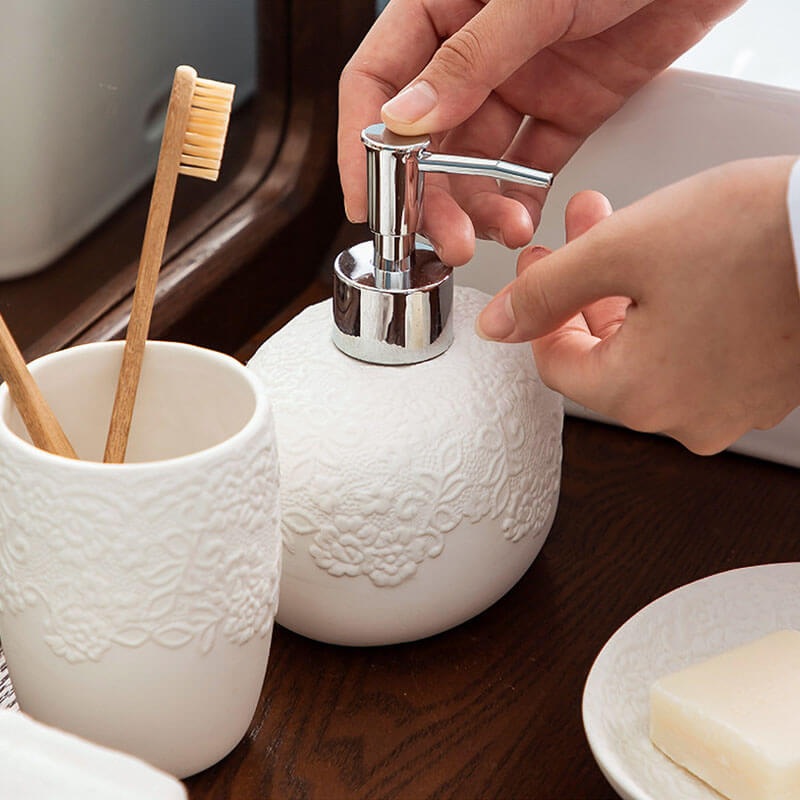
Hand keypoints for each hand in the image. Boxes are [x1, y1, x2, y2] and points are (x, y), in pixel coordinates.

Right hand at [338, 0, 742, 264]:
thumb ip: (468, 59)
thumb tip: (404, 118)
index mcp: (443, 6)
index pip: (377, 82)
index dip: (362, 145)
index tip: (368, 203)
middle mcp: (474, 52)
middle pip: (427, 139)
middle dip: (432, 195)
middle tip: (446, 239)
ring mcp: (521, 82)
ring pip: (476, 161)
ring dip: (479, 205)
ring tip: (500, 231)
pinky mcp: (568, 107)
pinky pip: (531, 164)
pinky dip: (523, 197)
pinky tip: (523, 219)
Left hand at [476, 156, 799, 454]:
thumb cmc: (759, 237)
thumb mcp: (623, 250)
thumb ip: (545, 292)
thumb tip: (498, 324)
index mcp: (640, 396)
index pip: (555, 364)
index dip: (539, 308)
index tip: (540, 263)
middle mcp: (686, 417)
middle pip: (604, 351)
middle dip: (585, 283)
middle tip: (584, 229)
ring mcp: (731, 405)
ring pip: (650, 346)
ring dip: (628, 287)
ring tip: (628, 227)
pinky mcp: (764, 383)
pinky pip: (697, 350)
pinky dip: (675, 307)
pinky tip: (677, 262)